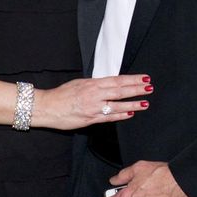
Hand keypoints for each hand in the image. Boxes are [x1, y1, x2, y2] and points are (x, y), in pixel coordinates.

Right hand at [34, 75, 151, 130]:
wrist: (47, 107)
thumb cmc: (61, 95)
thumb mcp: (79, 84)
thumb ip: (95, 85)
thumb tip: (110, 85)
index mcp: (92, 84)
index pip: (116, 80)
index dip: (132, 79)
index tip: (144, 78)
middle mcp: (94, 94)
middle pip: (119, 90)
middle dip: (136, 89)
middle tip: (149, 87)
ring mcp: (93, 107)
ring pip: (117, 105)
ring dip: (132, 104)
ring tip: (145, 103)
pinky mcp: (90, 119)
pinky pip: (108, 117)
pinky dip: (120, 114)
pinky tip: (130, 113)